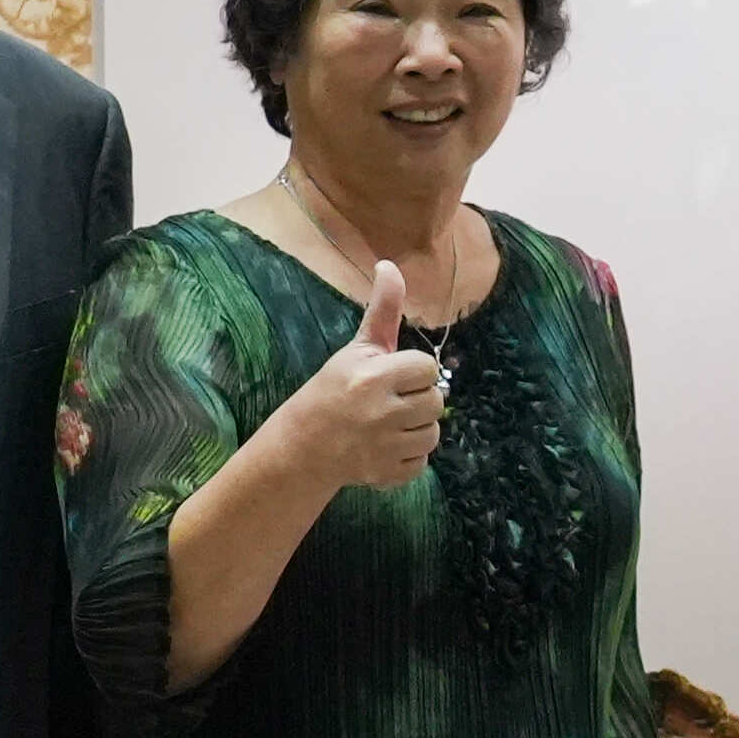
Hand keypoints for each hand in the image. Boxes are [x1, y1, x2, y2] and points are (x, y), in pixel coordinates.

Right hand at [277, 258, 447, 490]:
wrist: (303, 444)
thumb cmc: (332, 389)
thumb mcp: (356, 349)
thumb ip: (382, 310)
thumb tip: (390, 264)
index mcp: (374, 376)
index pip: (427, 368)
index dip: (412, 370)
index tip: (392, 375)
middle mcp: (382, 412)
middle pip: (436, 401)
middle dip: (417, 399)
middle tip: (390, 400)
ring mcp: (385, 446)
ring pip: (433, 433)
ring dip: (416, 427)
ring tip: (390, 423)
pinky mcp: (387, 473)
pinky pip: (421, 462)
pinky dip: (408, 456)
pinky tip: (386, 446)